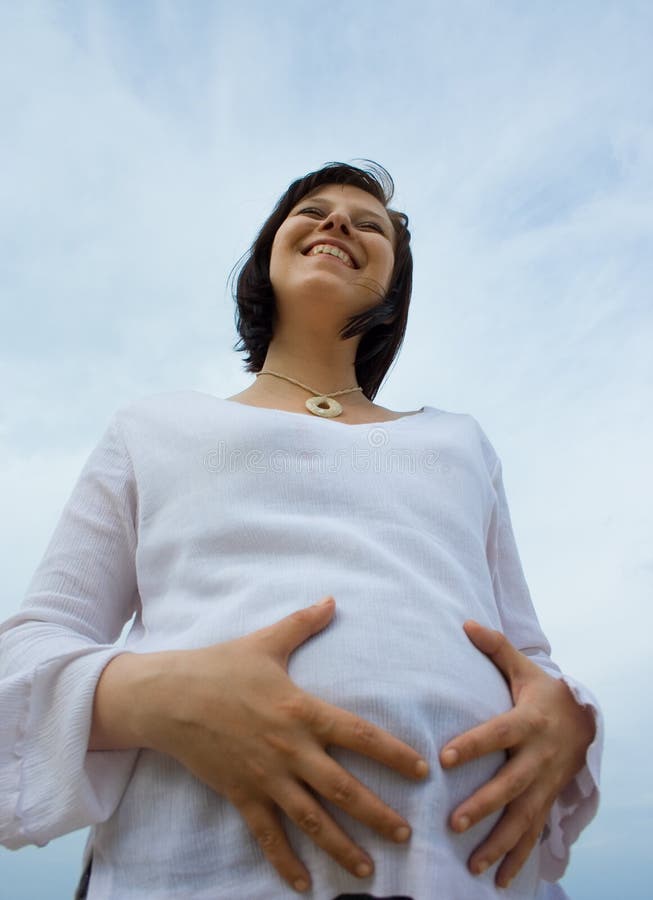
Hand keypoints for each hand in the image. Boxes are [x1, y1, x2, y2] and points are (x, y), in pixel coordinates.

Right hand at [143, 596, 428, 893]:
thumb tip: (332, 600)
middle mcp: (289, 749)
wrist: (169, 697)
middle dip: (378, 814)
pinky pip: (266, 835)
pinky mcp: (241, 795)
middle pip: (343, 788)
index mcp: (301, 710)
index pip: (358, 734)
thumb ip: (303, 624)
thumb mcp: (266, 642)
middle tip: (407, 835)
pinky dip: (285, 862)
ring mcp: (265, 777)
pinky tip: (304, 885)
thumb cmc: (221, 666)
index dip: (392, 753)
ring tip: (369, 871)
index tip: (421, 770)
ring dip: (341, 846)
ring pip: (311, 820)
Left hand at [439, 621, 595, 888]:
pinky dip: (519, 858)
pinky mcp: (547, 800)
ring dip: (500, 843)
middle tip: (454, 822)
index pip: (498, 734)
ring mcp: (545, 783)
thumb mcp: (523, 669)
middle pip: (511, 784)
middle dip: (484, 805)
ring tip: (474, 864)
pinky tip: (500, 880)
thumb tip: (465, 624)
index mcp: (528, 722)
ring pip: (524, 817)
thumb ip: (495, 648)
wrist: (584, 721)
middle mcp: (538, 756)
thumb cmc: (542, 692)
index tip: (445, 758)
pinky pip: (534, 833)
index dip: (474, 745)